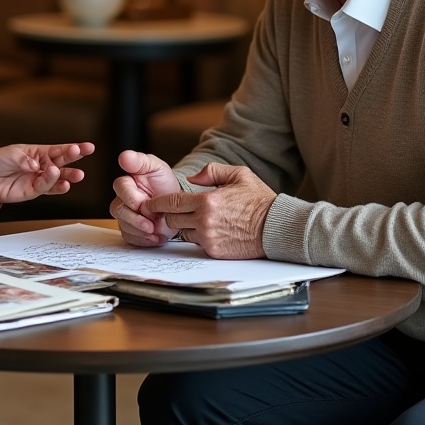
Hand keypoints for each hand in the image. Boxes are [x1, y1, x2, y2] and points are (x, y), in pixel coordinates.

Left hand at [0, 142, 94, 203]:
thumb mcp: (9, 153)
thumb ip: (24, 159)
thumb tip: (36, 165)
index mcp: (37, 153)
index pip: (58, 149)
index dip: (72, 148)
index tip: (85, 147)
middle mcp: (40, 166)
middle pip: (61, 162)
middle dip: (74, 157)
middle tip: (83, 153)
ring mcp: (36, 179)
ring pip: (56, 178)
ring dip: (67, 176)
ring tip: (77, 174)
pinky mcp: (30, 192)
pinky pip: (44, 189)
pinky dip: (53, 186)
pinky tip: (62, 184)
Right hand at [110, 149, 180, 246]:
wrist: (176, 202)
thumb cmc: (164, 182)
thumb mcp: (157, 167)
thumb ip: (140, 161)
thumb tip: (123, 156)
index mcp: (126, 183)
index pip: (120, 189)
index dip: (132, 198)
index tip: (145, 203)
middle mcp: (122, 200)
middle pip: (119, 211)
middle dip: (136, 219)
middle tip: (152, 224)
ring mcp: (126, 216)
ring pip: (124, 226)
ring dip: (141, 232)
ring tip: (157, 231)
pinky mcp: (132, 230)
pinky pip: (131, 238)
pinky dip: (144, 241)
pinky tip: (157, 238)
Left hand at [146, 162, 273, 258]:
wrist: (276, 227)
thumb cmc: (259, 200)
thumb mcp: (239, 174)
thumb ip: (211, 172)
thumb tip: (191, 179)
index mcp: (207, 200)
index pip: (170, 202)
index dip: (156, 203)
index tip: (148, 203)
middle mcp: (204, 221)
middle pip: (171, 219)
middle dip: (170, 214)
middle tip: (176, 210)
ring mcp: (209, 238)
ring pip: (183, 233)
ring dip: (186, 226)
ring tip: (200, 219)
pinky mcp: (215, 252)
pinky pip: (196, 244)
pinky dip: (199, 237)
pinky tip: (212, 230)